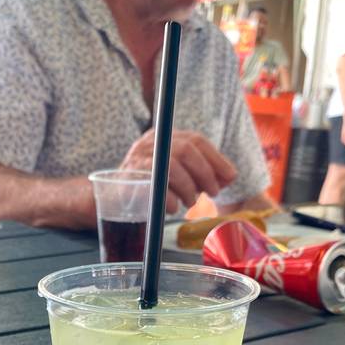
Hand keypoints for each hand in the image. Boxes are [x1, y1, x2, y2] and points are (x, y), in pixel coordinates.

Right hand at [119, 130, 236, 211]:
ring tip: (190, 202)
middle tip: (213, 192)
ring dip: (188, 188)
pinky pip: (157, 187)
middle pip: (186, 150)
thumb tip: (230, 176)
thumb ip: (201, 173)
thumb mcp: (179, 176)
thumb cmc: (151, 188)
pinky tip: (172, 208)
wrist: (114, 199)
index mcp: (164, 137)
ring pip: (173, 167)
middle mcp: (150, 142)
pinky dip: (170, 199)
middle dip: (205, 173)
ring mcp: (138, 157)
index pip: (195, 140)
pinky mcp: (130, 177)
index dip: (216, 159)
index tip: (230, 177)